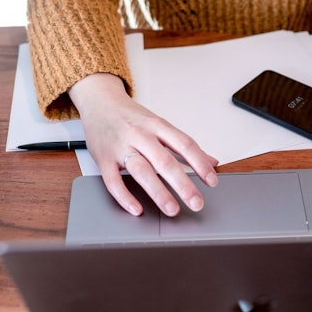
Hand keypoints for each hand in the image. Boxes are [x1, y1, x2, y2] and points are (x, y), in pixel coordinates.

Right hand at [68, 73, 218, 215]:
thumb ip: (184, 146)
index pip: (184, 144)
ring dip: (158, 193)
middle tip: (197, 203)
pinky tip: (137, 209)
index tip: (212, 181)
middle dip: (183, 184)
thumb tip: (212, 162)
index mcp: (157, 126)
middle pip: (164, 161)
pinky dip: (125, 197)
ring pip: (141, 171)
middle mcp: (140, 135)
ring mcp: (120, 146)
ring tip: (172, 209)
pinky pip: (113, 181)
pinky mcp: (104, 159)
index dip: (200, 163)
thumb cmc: (131, 117)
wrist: (99, 102)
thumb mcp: (159, 125)